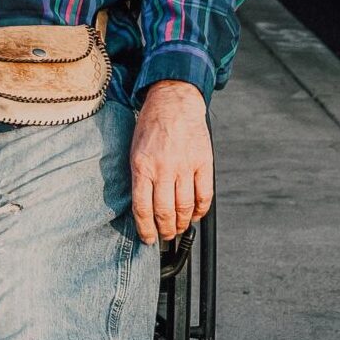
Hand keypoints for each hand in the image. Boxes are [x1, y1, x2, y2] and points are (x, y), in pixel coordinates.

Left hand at [129, 80, 211, 245]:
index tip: (148, 239)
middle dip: (165, 230)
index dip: (146, 229)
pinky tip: (196, 214)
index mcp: (142, 166)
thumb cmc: (151, 126)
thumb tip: (142, 208)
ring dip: (182, 223)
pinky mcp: (204, 162)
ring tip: (179, 228)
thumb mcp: (134, 151)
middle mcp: (164, 168)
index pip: (142, 208)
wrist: (173, 101)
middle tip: (165, 236)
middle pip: (165, 212)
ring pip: (185, 207)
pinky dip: (201, 210)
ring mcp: (185, 166)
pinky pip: (204, 194)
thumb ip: (139, 178)